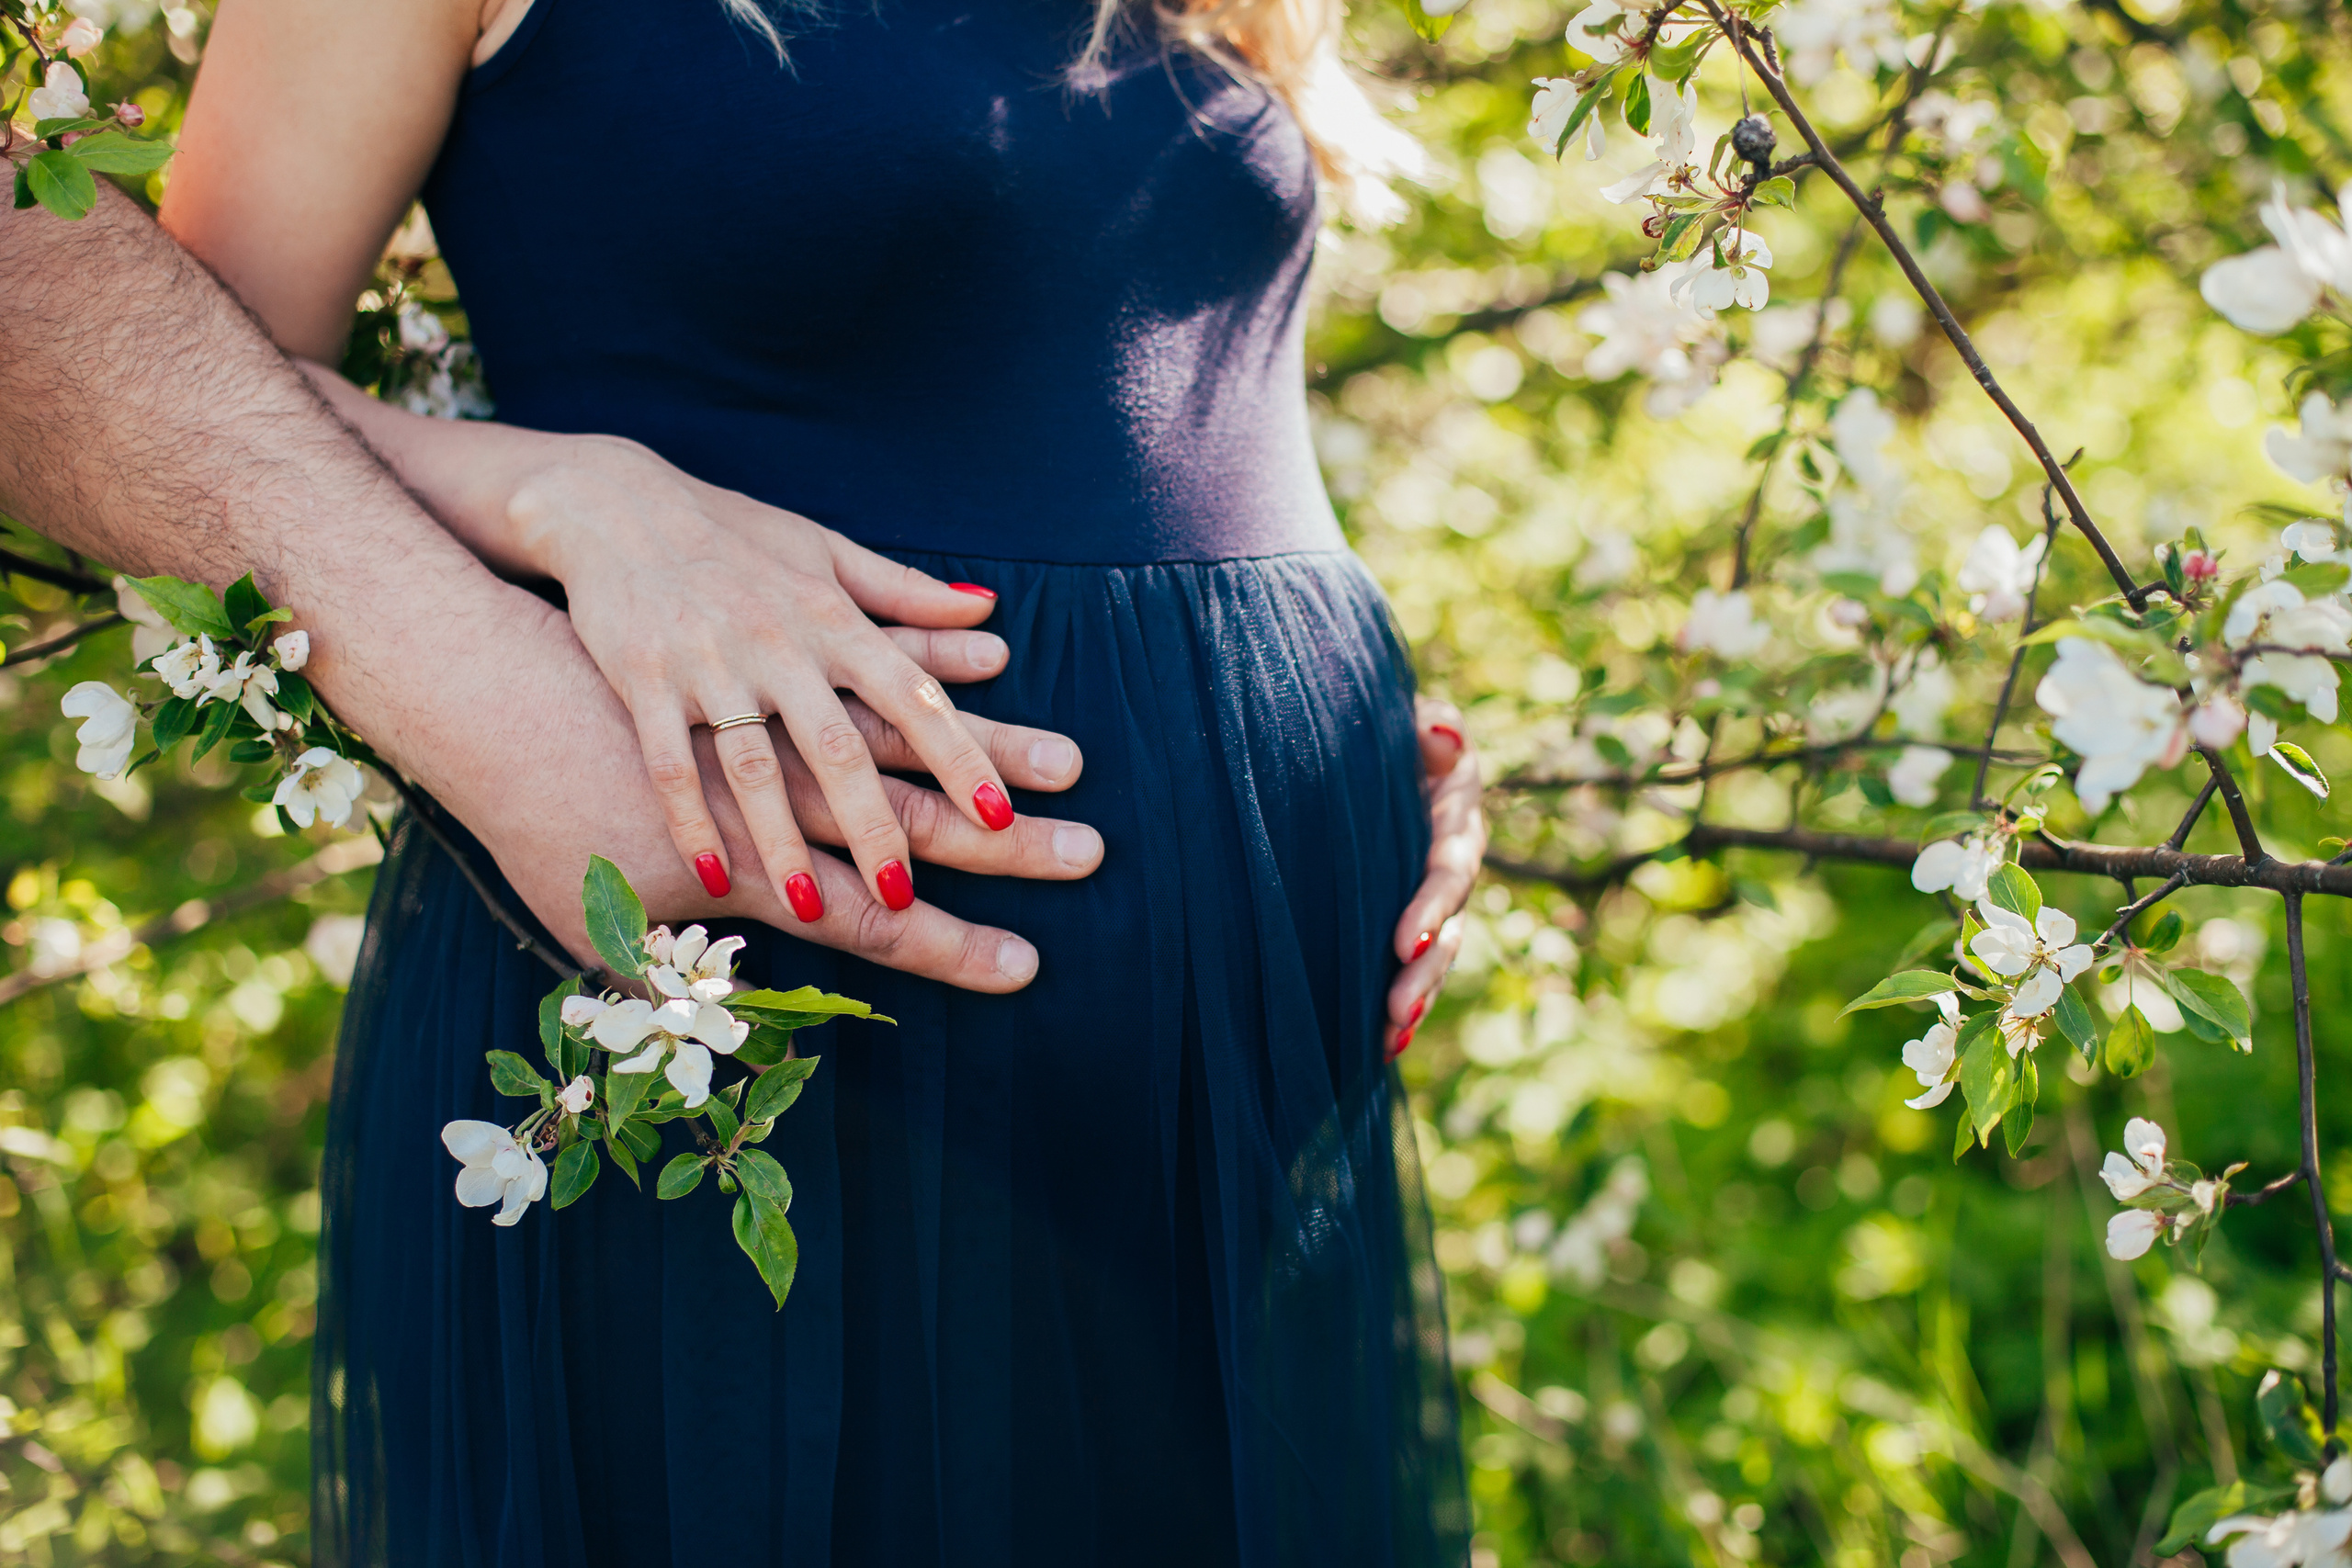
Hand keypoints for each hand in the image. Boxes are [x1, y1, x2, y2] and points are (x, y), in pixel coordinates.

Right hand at [406, 587, 1097, 993]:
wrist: (611, 502)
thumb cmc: (734, 535)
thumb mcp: (825, 551)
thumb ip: (906, 592)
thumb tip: (989, 611)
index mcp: (833, 616)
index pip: (912, 694)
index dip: (959, 755)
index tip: (1000, 815)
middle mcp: (778, 643)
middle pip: (838, 746)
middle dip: (873, 824)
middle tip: (905, 897)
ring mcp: (709, 664)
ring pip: (754, 765)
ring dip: (783, 841)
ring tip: (811, 910)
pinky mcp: (644, 680)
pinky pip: (670, 763)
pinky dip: (692, 821)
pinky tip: (713, 877)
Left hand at [1384, 698, 1485, 1059]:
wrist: (1372, 742)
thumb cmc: (1386, 724)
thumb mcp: (1406, 715)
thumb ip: (1430, 726)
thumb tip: (1441, 735)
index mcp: (1457, 816)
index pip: (1448, 869)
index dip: (1430, 907)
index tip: (1403, 944)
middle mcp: (1454, 862)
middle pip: (1450, 926)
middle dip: (1425, 971)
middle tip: (1395, 1011)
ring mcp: (1436, 894)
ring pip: (1438, 954)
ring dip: (1418, 997)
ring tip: (1391, 1038)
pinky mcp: (1413, 913)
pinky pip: (1416, 962)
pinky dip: (1406, 1002)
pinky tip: (1384, 1045)